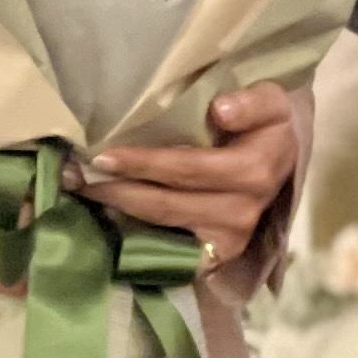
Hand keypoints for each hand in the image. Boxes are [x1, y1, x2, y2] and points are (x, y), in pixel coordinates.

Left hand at [80, 83, 309, 270]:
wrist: (281, 162)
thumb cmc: (264, 126)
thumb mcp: (271, 103)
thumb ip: (252, 102)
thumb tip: (220, 109)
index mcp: (255, 171)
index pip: (189, 169)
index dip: (144, 164)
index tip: (103, 156)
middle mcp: (242, 212)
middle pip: (166, 202)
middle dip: (116, 188)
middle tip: (75, 173)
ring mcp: (228, 239)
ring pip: (161, 224)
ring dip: (117, 207)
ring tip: (82, 188)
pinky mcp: (216, 255)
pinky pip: (167, 249)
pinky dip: (133, 234)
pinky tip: (107, 215)